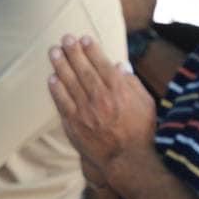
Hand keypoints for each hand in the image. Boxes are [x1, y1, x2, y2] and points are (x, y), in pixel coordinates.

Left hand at [47, 34, 156, 183]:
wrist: (128, 159)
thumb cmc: (141, 131)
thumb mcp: (146, 103)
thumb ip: (132, 83)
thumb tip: (119, 66)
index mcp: (119, 90)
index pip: (101, 64)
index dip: (91, 49)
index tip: (84, 38)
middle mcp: (100, 97)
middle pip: (83, 69)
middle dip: (73, 52)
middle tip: (65, 39)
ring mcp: (85, 111)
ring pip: (69, 83)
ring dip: (60, 65)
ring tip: (53, 52)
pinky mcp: (74, 124)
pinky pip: (62, 103)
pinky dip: (56, 90)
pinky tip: (51, 78)